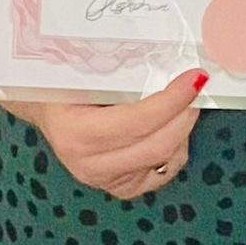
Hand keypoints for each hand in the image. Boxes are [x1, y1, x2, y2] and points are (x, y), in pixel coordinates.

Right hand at [3, 65, 208, 198]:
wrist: (47, 111)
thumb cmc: (63, 83)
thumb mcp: (80, 69)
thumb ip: (118, 66)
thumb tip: (168, 55)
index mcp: (73, 133)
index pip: (136, 122)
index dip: (172, 100)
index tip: (195, 77)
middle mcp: (88, 165)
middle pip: (158, 145)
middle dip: (186, 113)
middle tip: (198, 86)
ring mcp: (106, 181)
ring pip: (166, 159)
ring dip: (183, 129)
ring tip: (182, 103)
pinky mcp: (122, 189)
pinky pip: (165, 171)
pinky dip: (176, 147)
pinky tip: (170, 127)